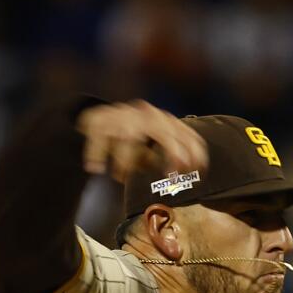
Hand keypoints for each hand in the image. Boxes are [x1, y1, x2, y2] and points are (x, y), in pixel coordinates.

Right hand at [77, 101, 207, 181]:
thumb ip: (162, 159)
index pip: (186, 134)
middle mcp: (147, 115)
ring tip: (119, 176)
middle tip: (171, 174)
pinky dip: (97, 153)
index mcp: (164, 121)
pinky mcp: (102, 119)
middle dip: (172, 152)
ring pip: (129, 136)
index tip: (198, 171)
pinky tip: (95, 168)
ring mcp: (125, 115)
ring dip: (125, 159)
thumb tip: (178, 177)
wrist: (97, 119)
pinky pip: (100, 137)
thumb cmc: (130, 139)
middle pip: (164, 132)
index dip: (195, 153)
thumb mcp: (150, 149)